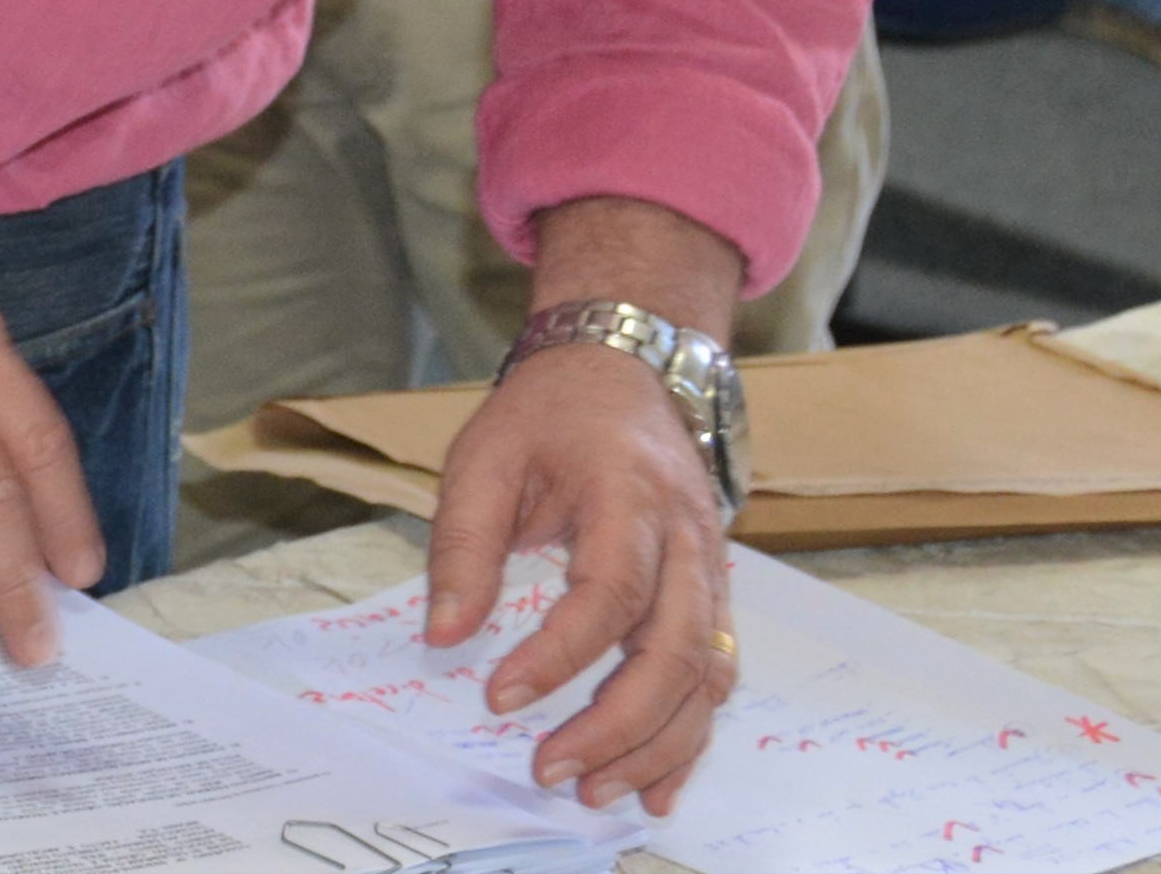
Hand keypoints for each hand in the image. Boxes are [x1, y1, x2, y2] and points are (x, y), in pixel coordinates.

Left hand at [424, 337, 737, 815]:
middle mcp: (686, 536)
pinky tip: (655, 784)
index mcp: (626, 492)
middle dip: (616, 724)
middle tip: (551, 770)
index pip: (608, 591)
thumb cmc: (546, 416)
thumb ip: (462, 545)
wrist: (620, 369)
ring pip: (707, 674)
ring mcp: (711, 567)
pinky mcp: (714, 592)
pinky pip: (717, 673)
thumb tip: (443, 638)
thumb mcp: (482, 457)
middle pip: (675, 648)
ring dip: (658, 745)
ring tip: (597, 792)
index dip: (559, 654)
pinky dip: (690, 734)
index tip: (499, 696)